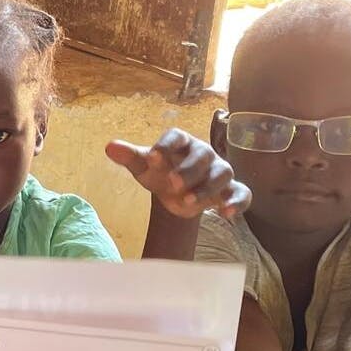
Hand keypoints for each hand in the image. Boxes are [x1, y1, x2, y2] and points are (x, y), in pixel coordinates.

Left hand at [106, 128, 251, 218]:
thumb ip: (130, 157)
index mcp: (181, 142)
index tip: (152, 157)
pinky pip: (242, 193)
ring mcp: (219, 171)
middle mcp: (203, 154)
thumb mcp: (144, 167)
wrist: (176, 192)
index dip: (166, 145)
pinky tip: (226, 215)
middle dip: (189, 170)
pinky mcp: (230, 190)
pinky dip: (237, 202)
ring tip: (188, 202)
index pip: (176, 136)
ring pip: (222, 174)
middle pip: (202, 155)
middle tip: (172, 184)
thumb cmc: (160, 172)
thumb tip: (109, 147)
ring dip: (206, 188)